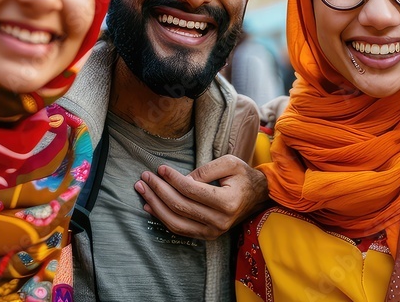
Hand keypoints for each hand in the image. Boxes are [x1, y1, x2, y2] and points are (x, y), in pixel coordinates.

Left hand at [135, 155, 269, 240]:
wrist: (257, 196)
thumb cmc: (243, 176)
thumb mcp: (230, 163)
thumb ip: (206, 169)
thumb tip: (181, 179)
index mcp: (228, 201)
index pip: (192, 190)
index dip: (173, 179)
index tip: (160, 168)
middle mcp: (220, 221)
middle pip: (180, 206)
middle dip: (159, 190)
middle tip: (145, 177)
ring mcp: (213, 232)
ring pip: (176, 222)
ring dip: (155, 205)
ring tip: (142, 190)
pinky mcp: (206, 236)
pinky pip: (179, 229)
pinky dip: (162, 218)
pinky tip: (150, 206)